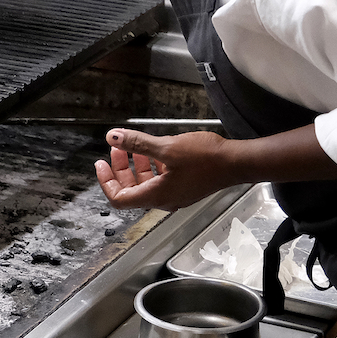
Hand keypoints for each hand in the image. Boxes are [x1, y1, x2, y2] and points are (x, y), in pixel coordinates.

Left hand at [95, 129, 237, 210]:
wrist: (236, 163)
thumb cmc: (206, 158)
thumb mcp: (167, 147)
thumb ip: (137, 144)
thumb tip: (113, 137)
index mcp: (156, 195)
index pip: (119, 198)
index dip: (105, 182)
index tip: (100, 164)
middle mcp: (164, 199)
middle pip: (131, 190)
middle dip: (120, 169)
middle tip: (116, 149)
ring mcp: (175, 194)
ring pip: (146, 183)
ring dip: (136, 165)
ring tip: (132, 146)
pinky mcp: (184, 187)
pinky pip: (160, 180)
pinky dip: (152, 166)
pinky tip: (154, 150)